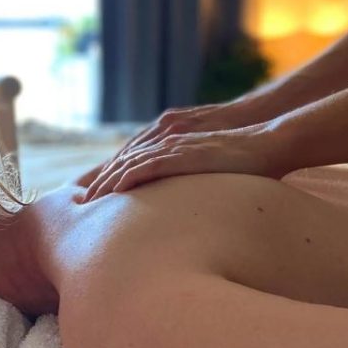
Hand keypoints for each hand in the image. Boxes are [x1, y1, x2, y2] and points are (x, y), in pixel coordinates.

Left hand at [83, 122, 286, 201]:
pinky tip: (115, 192)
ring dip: (106, 183)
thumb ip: (185, 180)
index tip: (94, 199)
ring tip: (89, 202)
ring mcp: (173, 146)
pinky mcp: (183, 153)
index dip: (108, 180)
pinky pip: (148, 165)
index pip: (129, 163)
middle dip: (99, 183)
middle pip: (121, 163)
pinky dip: (128, 178)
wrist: (266, 144)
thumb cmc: (240, 163)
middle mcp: (164, 142)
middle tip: (81, 204)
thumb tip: (176, 203)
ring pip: (129, 164)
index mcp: (167, 146)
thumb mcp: (204, 172)